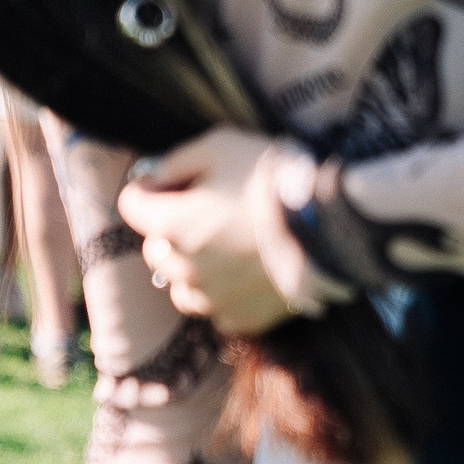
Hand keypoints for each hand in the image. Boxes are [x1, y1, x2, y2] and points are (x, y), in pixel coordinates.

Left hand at [117, 128, 295, 335]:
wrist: (332, 224)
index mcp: (170, 224)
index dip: (151, 188)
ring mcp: (211, 298)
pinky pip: (218, 307)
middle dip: (173, 231)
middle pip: (155, 249)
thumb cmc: (275, 179)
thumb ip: (177, 160)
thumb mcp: (221, 145)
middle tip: (213, 213)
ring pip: (183, 284)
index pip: (130, 204)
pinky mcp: (241, 318)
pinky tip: (252, 271)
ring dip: (196, 267)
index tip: (177, 182)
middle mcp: (182, 268)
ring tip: (231, 248)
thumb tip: (154, 178)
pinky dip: (227, 292)